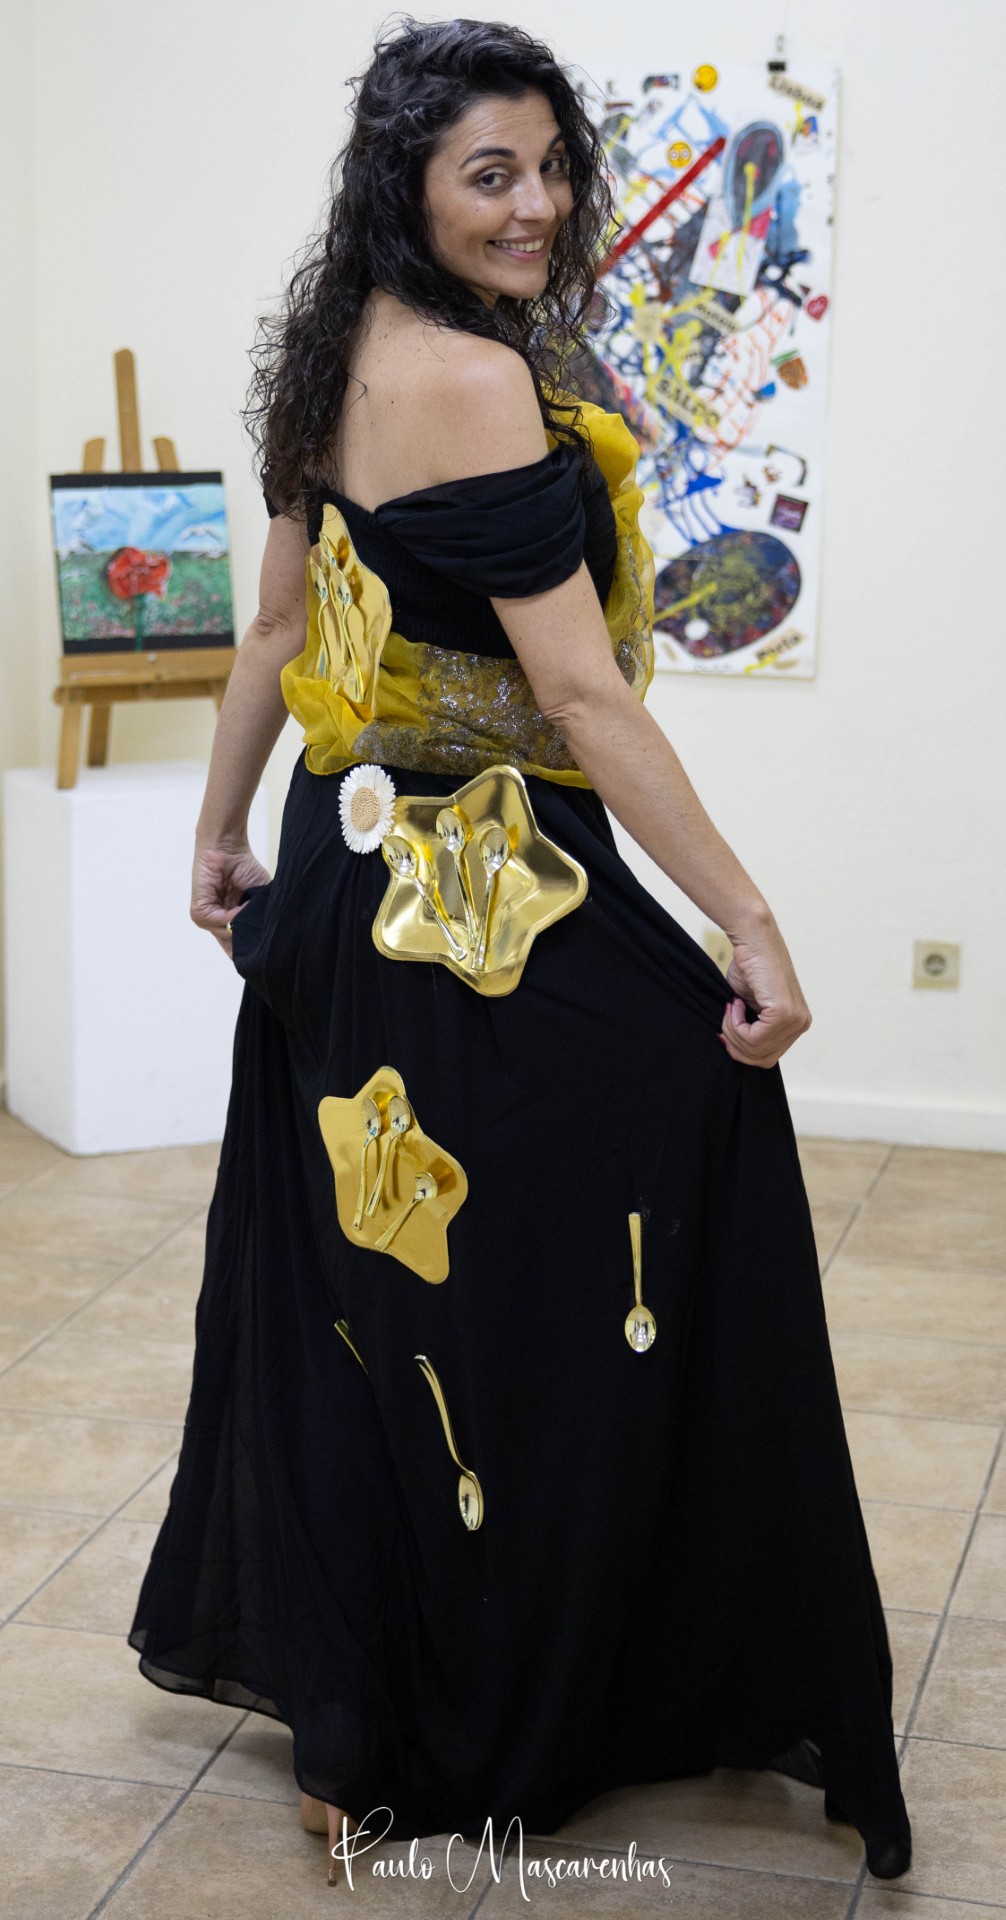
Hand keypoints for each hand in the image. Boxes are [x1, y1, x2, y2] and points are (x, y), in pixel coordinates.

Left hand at [191, 838, 271, 959]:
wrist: (228, 847)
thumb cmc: (244, 868)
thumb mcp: (257, 899)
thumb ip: (257, 919)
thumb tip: (264, 942)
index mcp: (229, 923)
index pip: (238, 949)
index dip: (253, 951)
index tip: (269, 951)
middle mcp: (216, 924)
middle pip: (232, 947)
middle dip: (248, 943)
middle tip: (264, 936)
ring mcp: (207, 919)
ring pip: (227, 936)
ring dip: (243, 924)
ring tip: (251, 907)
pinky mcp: (199, 912)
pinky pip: (220, 923)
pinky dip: (233, 916)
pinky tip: (241, 905)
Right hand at [718, 917, 811, 1067]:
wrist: (752, 939)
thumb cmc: (748, 966)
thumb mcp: (750, 1008)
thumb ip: (751, 1030)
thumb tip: (736, 1052)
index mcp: (796, 1024)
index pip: (766, 1058)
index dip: (739, 1047)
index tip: (726, 1023)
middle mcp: (801, 1024)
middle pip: (761, 1059)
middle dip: (735, 1043)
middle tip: (726, 1015)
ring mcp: (796, 1019)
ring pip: (755, 1050)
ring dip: (733, 1031)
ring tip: (730, 1006)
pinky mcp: (784, 1013)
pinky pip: (752, 1038)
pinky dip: (734, 1024)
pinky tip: (734, 1002)